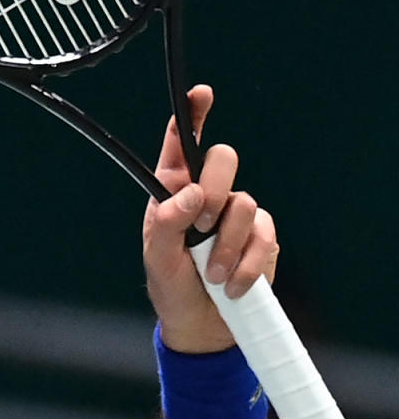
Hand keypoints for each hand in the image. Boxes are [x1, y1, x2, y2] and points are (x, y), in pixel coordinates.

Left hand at [143, 85, 278, 353]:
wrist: (203, 325)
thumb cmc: (172, 286)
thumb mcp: (156, 259)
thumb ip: (165, 224)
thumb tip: (191, 194)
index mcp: (173, 190)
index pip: (183, 143)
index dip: (192, 114)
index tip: (201, 94)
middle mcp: (208, 193)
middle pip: (223, 158)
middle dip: (215, 188)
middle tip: (201, 224)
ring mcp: (237, 212)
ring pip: (244, 203)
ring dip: (226, 245)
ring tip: (211, 274)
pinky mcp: (262, 236)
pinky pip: (263, 237)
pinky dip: (245, 265)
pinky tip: (231, 285)